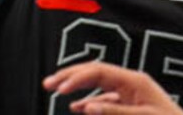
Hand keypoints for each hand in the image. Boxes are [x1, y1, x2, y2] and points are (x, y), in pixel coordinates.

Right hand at [43, 61, 182, 113]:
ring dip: (78, 88)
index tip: (58, 89)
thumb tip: (87, 106)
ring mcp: (131, 93)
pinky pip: (106, 99)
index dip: (76, 78)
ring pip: (98, 84)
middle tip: (48, 83)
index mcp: (134, 80)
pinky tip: (78, 108)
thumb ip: (115, 111)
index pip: (98, 71)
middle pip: (95, 72)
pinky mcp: (132, 105)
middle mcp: (131, 82)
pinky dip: (90, 102)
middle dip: (71, 76)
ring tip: (57, 90)